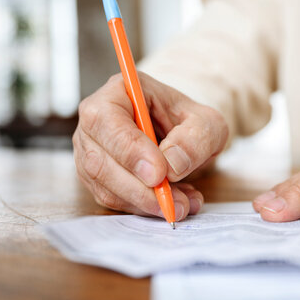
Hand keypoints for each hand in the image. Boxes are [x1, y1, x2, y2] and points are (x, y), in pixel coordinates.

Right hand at [73, 73, 228, 219]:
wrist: (186, 136)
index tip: (159, 173)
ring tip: (181, 204)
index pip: (107, 120)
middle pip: (99, 160)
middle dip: (139, 188)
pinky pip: (113, 200)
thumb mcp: (208, 124)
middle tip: (174, 202)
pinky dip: (143, 208)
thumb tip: (173, 163)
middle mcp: (96, 120)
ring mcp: (92, 150)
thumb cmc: (191, 123)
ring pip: (105, 186)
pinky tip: (172, 202)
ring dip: (144, 202)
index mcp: (120, 91)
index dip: (130, 150)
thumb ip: (196, 138)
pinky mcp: (97, 177)